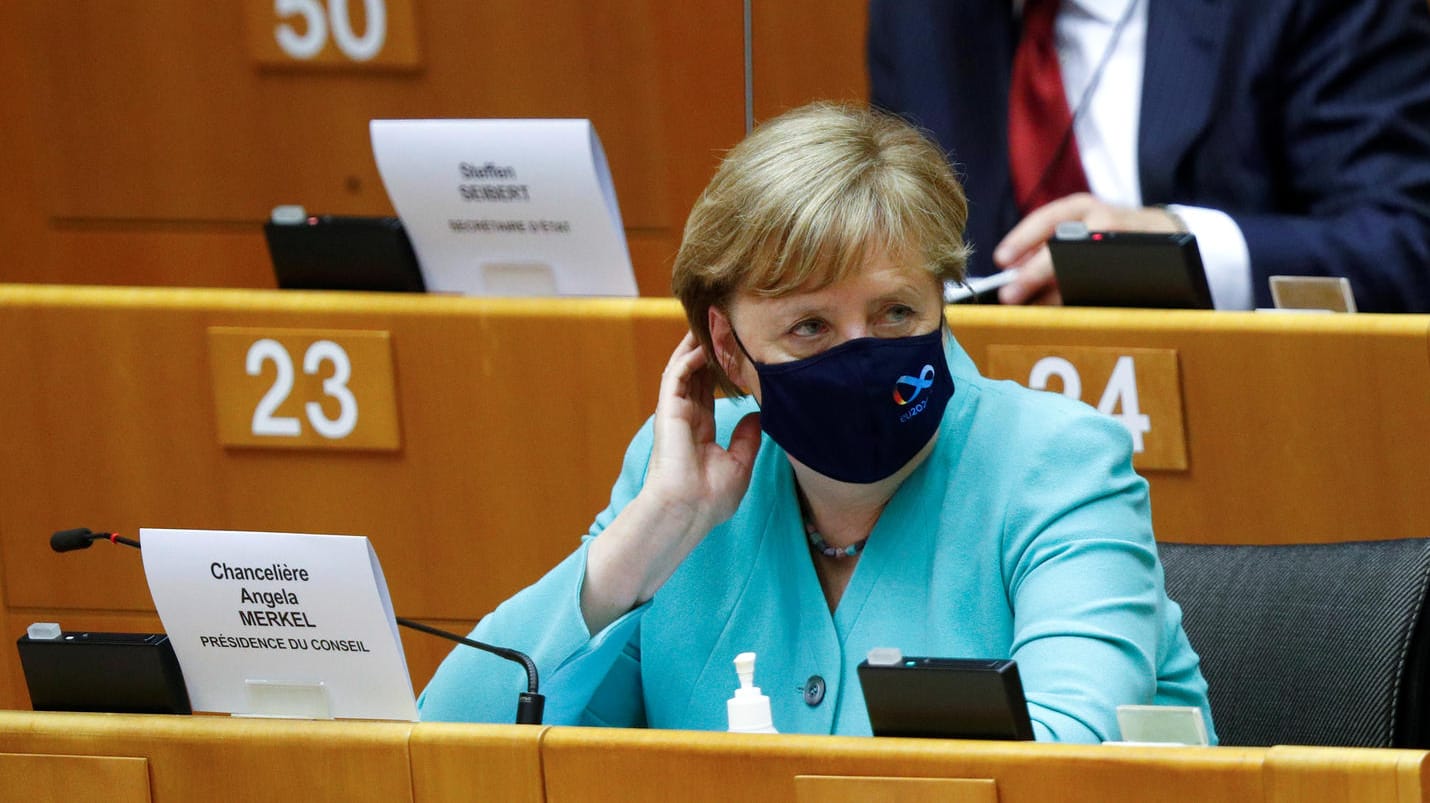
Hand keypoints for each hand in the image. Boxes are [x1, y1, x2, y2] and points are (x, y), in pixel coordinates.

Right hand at [643, 332, 761, 529]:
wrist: (689, 510)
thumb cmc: (711, 497)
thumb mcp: (739, 464)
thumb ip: (747, 438)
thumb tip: (758, 416)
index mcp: (700, 430)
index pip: (709, 391)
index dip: (720, 369)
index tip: (733, 350)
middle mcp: (686, 418)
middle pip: (696, 374)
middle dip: (707, 349)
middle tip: (721, 324)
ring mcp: (675, 412)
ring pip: (684, 369)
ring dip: (694, 345)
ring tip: (709, 322)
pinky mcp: (668, 410)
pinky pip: (677, 375)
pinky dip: (688, 356)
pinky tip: (703, 342)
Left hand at [993, 193, 1182, 305]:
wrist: (1166, 232)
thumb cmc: (1108, 236)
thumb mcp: (1079, 232)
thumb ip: (1048, 251)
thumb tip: (1011, 278)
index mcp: (1081, 207)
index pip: (1045, 219)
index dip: (1020, 239)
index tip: (1000, 260)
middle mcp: (1102, 217)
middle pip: (1062, 244)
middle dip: (1032, 273)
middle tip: (1009, 295)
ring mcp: (1123, 238)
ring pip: (1083, 266)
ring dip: (1055, 291)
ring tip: (1035, 308)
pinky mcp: (1142, 258)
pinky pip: (1109, 282)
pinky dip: (1085, 297)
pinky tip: (1068, 309)